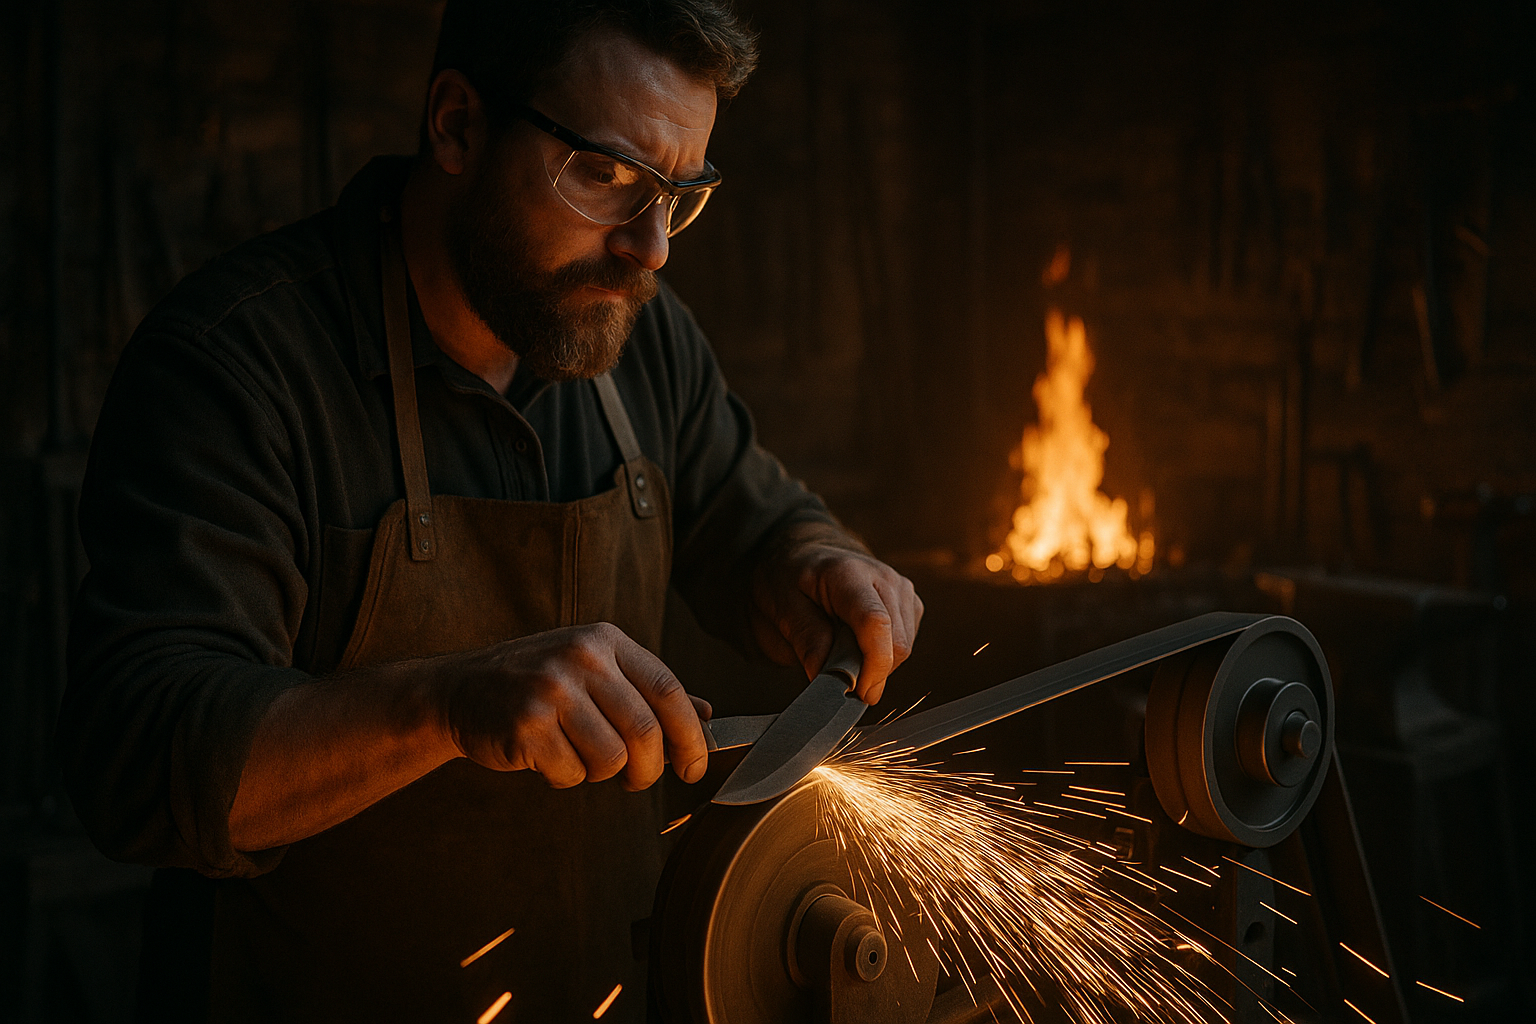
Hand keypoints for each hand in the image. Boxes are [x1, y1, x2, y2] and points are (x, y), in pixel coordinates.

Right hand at [435, 623, 710, 789]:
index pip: (667, 689)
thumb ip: (648, 692)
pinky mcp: (526, 724)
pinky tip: (545, 756)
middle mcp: (581, 658)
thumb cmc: (537, 684)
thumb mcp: (595, 671)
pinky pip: (571, 772)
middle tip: (636, 781)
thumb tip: (706, 715)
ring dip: (600, 773)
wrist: (459, 690)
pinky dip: (565, 777)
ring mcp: (551, 689)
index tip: (695, 767)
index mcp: (605, 641)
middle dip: (648, 770)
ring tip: (577, 756)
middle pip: (644, 731)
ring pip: (611, 758)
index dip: (690, 735)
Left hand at [749, 521, 923, 705]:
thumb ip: (807, 640)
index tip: (856, 692)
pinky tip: (858, 646)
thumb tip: (828, 680)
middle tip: (836, 678)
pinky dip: (883, 657)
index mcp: (847, 573)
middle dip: (870, 672)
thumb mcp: (781, 608)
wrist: (803, 558)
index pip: (875, 623)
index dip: (872, 666)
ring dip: (876, 665)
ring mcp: (901, 588)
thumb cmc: (789, 581)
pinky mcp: (909, 602)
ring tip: (842, 654)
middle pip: (897, 643)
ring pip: (904, 648)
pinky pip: (906, 644)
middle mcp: (883, 577)